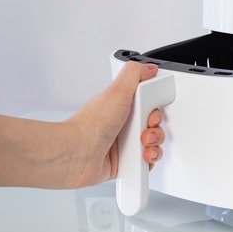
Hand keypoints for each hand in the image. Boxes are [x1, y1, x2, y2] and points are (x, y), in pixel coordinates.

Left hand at [64, 62, 165, 187]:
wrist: (76, 155)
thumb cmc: (90, 125)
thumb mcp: (116, 91)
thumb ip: (134, 74)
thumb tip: (148, 67)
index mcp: (120, 107)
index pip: (148, 106)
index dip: (155, 109)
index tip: (151, 111)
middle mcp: (121, 126)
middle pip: (153, 126)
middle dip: (156, 129)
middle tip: (145, 129)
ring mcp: (122, 146)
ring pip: (152, 145)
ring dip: (154, 146)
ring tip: (142, 145)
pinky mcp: (123, 164)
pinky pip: (146, 164)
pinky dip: (148, 161)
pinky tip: (142, 158)